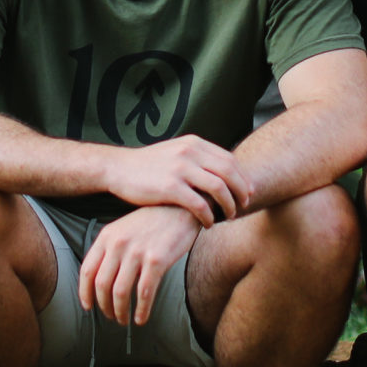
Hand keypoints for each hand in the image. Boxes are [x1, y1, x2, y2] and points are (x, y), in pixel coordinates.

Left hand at [78, 205, 201, 326]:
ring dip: (120, 312)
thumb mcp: (124, 228)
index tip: (88, 307)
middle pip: (102, 285)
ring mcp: (137, 252)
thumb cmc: (153, 221)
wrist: (181, 208)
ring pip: (120, 292)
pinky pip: (144, 293)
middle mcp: (118, 244)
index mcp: (107, 236)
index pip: (87, 271)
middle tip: (111, 317)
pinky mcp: (157, 260)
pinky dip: (141, 310)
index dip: (85, 293)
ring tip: (125, 320)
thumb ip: (110, 248)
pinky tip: (141, 318)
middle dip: (104, 307)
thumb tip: (100, 278)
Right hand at [106, 136, 251, 222]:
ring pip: (219, 188)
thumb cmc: (149, 165)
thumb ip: (198, 158)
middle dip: (241, 191)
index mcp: (194, 143)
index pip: (229, 159)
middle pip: (229, 172)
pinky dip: (209, 216)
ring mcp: (180, 169)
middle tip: (244, 206)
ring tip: (229, 216)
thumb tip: (223, 171)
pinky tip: (208, 223)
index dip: (242, 177)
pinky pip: (200, 204)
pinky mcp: (170, 187)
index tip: (247, 192)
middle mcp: (190, 152)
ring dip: (229, 205)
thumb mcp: (176, 152)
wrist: (118, 168)